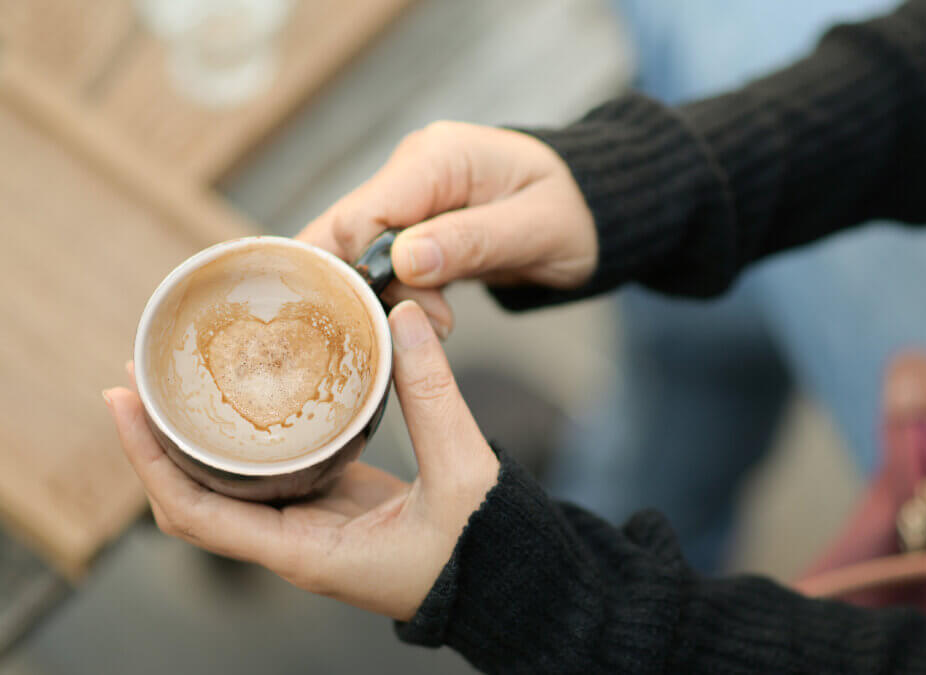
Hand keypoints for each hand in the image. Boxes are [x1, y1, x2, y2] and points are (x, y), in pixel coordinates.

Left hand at [104, 302, 499, 620]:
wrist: (508, 586)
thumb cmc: (486, 552)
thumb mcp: (463, 474)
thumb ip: (433, 395)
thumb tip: (402, 315)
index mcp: (307, 553)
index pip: (195, 514)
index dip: (148, 459)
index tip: (121, 400)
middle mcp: (294, 544)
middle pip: (193, 496)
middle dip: (157, 438)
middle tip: (140, 370)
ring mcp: (310, 525)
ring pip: (228, 484)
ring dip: (195, 436)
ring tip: (179, 374)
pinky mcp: (332, 506)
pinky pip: (270, 471)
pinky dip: (246, 435)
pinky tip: (248, 392)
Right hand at [296, 121, 597, 336]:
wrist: (591, 209)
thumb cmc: (574, 212)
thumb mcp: (536, 230)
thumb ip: (471, 242)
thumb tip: (403, 261)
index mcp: (437, 157)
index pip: (363, 216)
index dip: (369, 272)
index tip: (418, 314)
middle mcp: (411, 170)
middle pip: (345, 233)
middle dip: (368, 289)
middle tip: (419, 327)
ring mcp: (409, 198)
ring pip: (357, 253)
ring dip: (386, 298)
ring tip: (443, 322)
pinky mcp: (413, 226)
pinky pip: (380, 263)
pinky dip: (396, 296)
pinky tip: (429, 317)